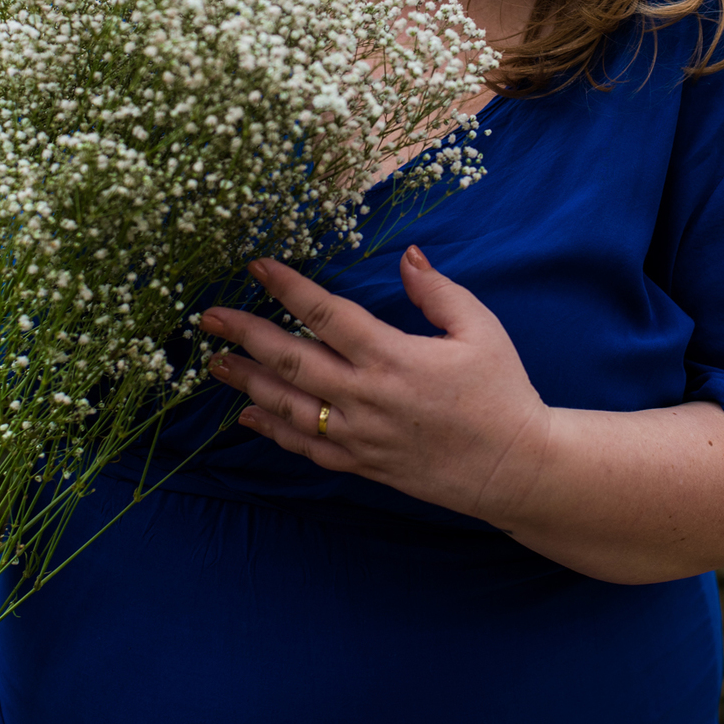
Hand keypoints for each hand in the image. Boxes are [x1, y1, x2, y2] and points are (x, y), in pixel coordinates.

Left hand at [199, 246, 551, 522]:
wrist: (514, 468)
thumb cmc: (501, 392)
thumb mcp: (480, 329)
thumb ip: (437, 291)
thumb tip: (407, 255)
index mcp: (393, 357)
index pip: (326, 314)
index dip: (288, 288)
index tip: (256, 267)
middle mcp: (367, 396)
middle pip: (292, 360)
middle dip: (246, 336)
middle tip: (209, 318)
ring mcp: (360, 435)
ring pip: (289, 405)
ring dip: (247, 381)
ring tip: (215, 363)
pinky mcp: (362, 463)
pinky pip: (306, 447)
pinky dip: (272, 430)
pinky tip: (248, 414)